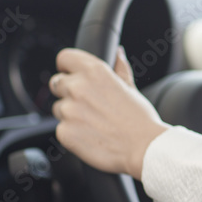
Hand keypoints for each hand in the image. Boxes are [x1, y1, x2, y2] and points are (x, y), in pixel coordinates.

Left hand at [50, 47, 169, 179]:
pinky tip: (91, 135)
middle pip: (57, 83)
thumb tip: (117, 53)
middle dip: (69, 92)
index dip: (68, 67)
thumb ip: (120, 68)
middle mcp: (78, 87)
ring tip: (94, 123)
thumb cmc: (141, 119)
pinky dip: (72, 132)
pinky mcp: (64, 132)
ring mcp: (69, 110)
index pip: (64, 58)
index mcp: (95, 71)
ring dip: (70, 114)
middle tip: (89, 105)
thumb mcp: (132, 88)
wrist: (144, 148)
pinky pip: (61, 128)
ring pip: (59, 108)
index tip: (73, 75)